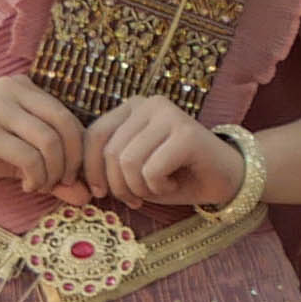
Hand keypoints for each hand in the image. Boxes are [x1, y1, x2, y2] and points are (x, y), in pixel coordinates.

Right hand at [0, 77, 82, 196]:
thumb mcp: (14, 154)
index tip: (69, 174)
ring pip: (49, 141)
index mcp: (22, 86)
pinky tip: (27, 185)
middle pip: (65, 125)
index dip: (77, 149)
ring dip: (53, 172)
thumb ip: (51, 170)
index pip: (67, 115)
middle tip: (62, 182)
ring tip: (40, 185)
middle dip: (71, 161)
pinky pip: (28, 156)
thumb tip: (86, 197)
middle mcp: (13, 89)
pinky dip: (36, 176)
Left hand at [82, 95, 240, 209]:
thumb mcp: (134, 170)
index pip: (93, 136)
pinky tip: (173, 185)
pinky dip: (158, 189)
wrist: (228, 179)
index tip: (100, 193)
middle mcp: (149, 103)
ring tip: (158, 189)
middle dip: (118, 186)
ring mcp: (169, 114)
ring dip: (140, 188)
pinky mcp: (186, 132)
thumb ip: (106, 165)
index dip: (90, 170)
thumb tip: (72, 178)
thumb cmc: (178, 176)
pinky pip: (151, 170)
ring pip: (128, 162)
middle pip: (110, 153)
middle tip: (136, 198)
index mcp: (132, 107)